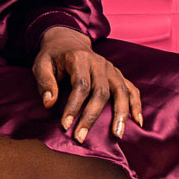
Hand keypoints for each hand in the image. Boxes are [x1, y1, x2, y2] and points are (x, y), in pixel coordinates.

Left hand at [32, 28, 141, 143]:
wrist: (67, 41)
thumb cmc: (52, 57)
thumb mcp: (41, 64)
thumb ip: (45, 82)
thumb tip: (49, 104)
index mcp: (79, 59)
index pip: (80, 85)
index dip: (73, 106)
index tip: (65, 125)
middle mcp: (99, 63)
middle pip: (101, 91)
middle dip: (91, 116)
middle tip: (80, 137)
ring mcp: (111, 69)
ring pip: (121, 91)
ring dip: (120, 114)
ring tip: (117, 135)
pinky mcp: (118, 75)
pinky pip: (131, 89)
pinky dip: (136, 105)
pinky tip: (137, 122)